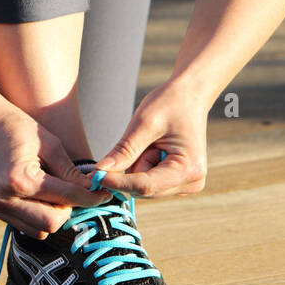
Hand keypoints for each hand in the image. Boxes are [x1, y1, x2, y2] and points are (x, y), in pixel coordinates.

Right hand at [0, 95, 109, 238]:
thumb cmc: (14, 126)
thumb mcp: (49, 143)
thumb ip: (71, 171)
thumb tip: (93, 189)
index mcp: (21, 180)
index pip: (67, 198)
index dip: (91, 197)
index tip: (105, 194)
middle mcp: (5, 199)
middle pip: (53, 223)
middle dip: (68, 209)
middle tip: (72, 190)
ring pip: (39, 231)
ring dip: (52, 215)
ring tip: (53, 192)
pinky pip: (24, 226)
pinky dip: (38, 215)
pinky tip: (39, 195)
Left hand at [94, 80, 209, 197]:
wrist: (189, 95)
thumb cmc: (169, 103)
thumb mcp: (144, 123)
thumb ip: (124, 150)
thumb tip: (99, 171)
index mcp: (189, 169)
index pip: (145, 186)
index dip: (117, 182)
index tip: (93, 176)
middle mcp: (191, 183)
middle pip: (143, 189)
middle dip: (132, 168)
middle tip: (142, 140)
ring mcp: (186, 185)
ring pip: (142, 187)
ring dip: (138, 166)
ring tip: (154, 142)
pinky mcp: (178, 183)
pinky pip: (148, 182)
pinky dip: (143, 166)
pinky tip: (155, 149)